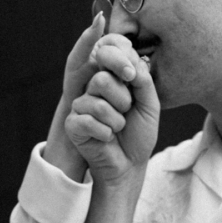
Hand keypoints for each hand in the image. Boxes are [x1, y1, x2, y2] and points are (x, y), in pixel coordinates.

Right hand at [65, 32, 159, 186]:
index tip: (132, 78)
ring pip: (98, 104)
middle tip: (126, 113)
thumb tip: (134, 60)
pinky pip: (88, 122)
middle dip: (123, 102)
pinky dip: (105, 133)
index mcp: (111, 80)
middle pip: (102, 80)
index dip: (120, 63)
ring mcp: (80, 106)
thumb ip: (143, 82)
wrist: (130, 164)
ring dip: (117, 122)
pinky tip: (106, 138)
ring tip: (117, 128)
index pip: (107, 58)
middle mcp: (92, 90)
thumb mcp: (149, 106)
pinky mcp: (72, 124)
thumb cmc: (139, 135)